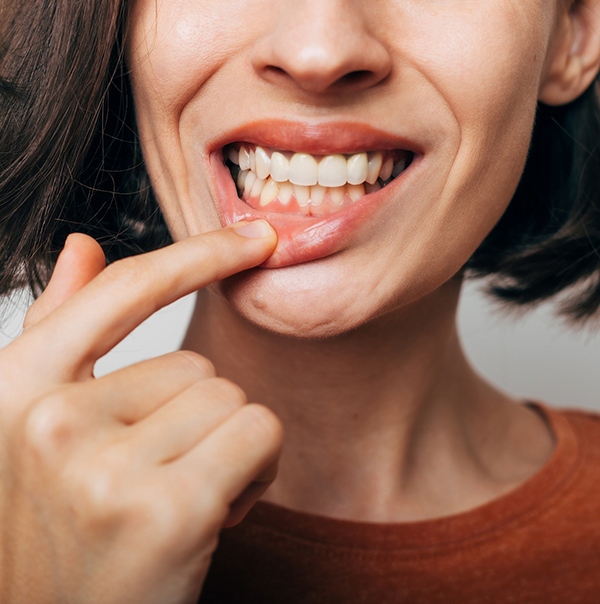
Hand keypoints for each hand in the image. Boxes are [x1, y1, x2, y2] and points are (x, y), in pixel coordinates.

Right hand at [0, 222, 282, 603]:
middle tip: (162, 478)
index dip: (195, 256)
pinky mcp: (169, 509)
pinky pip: (259, 434)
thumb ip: (61, 330)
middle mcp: (50, 422)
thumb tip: (80, 246)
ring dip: (227, 446)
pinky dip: (257, 470)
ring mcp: (105, 468)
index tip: (252, 237)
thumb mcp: (48, 426)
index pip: (121, 292)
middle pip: (196, 363)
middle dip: (199, 419)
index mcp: (17, 390)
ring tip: (181, 498)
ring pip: (231, 399)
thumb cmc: (74, 526)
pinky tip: (212, 517)